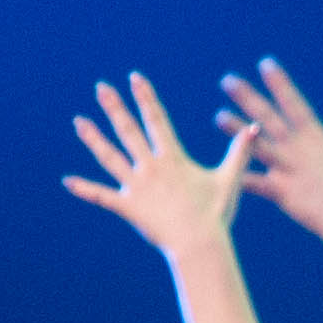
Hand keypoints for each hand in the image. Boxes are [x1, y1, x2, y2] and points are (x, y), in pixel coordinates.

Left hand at [65, 75, 244, 253]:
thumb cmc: (216, 214)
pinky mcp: (128, 207)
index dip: (145, 97)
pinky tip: (67, 181)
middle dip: (114, 107)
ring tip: (78, 121)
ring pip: (109, 157)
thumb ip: (239, 152)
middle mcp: (150, 167)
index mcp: (172, 158)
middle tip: (101, 87)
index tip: (135, 78)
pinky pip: (101, 196)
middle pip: (128, 130)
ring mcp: (136, 187)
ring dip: (93, 138)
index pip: (156, 119)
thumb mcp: (229, 180)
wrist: (198, 244)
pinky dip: (85, 189)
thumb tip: (254, 128)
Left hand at [219, 60, 322, 254]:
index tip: (265, 63)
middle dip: (248, 97)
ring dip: (237, 130)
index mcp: (316, 137)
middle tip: (227, 80)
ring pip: (257, 145)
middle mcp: (298, 149)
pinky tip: (223, 170)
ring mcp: (288, 170)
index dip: (279, 82)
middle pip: (269, 117)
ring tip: (218, 116)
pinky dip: (241, 178)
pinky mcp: (282, 192)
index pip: (294, 103)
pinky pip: (256, 184)